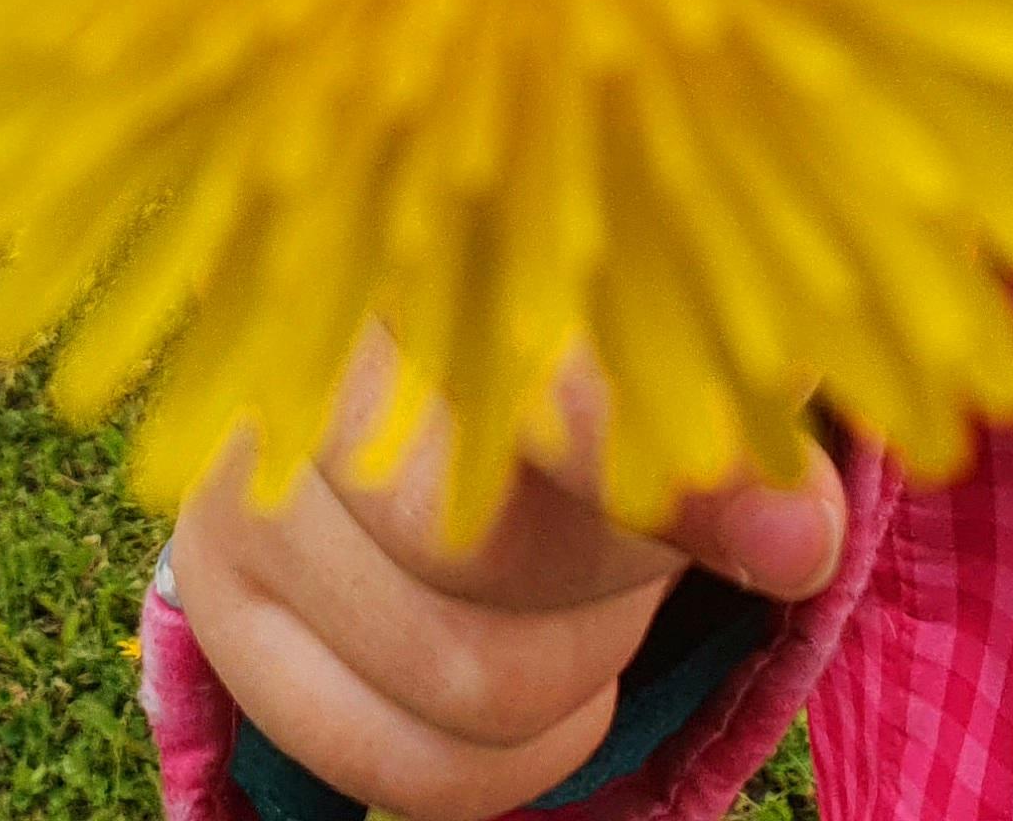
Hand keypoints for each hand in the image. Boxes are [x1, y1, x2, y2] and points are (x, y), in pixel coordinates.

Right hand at [165, 334, 841, 820]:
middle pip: (485, 554)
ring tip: (578, 595)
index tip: (787, 536)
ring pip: (461, 677)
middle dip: (610, 582)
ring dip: (575, 668)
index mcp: (427, 249)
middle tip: (636, 540)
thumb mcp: (683, 355)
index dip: (631, 461)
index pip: (523, 379)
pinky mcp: (219, 606)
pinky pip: (405, 763)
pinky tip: (535, 681)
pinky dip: (517, 757)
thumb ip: (736, 421)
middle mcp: (297, 355)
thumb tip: (793, 539)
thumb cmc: (592, 343)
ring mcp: (236, 485)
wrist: (441, 370)